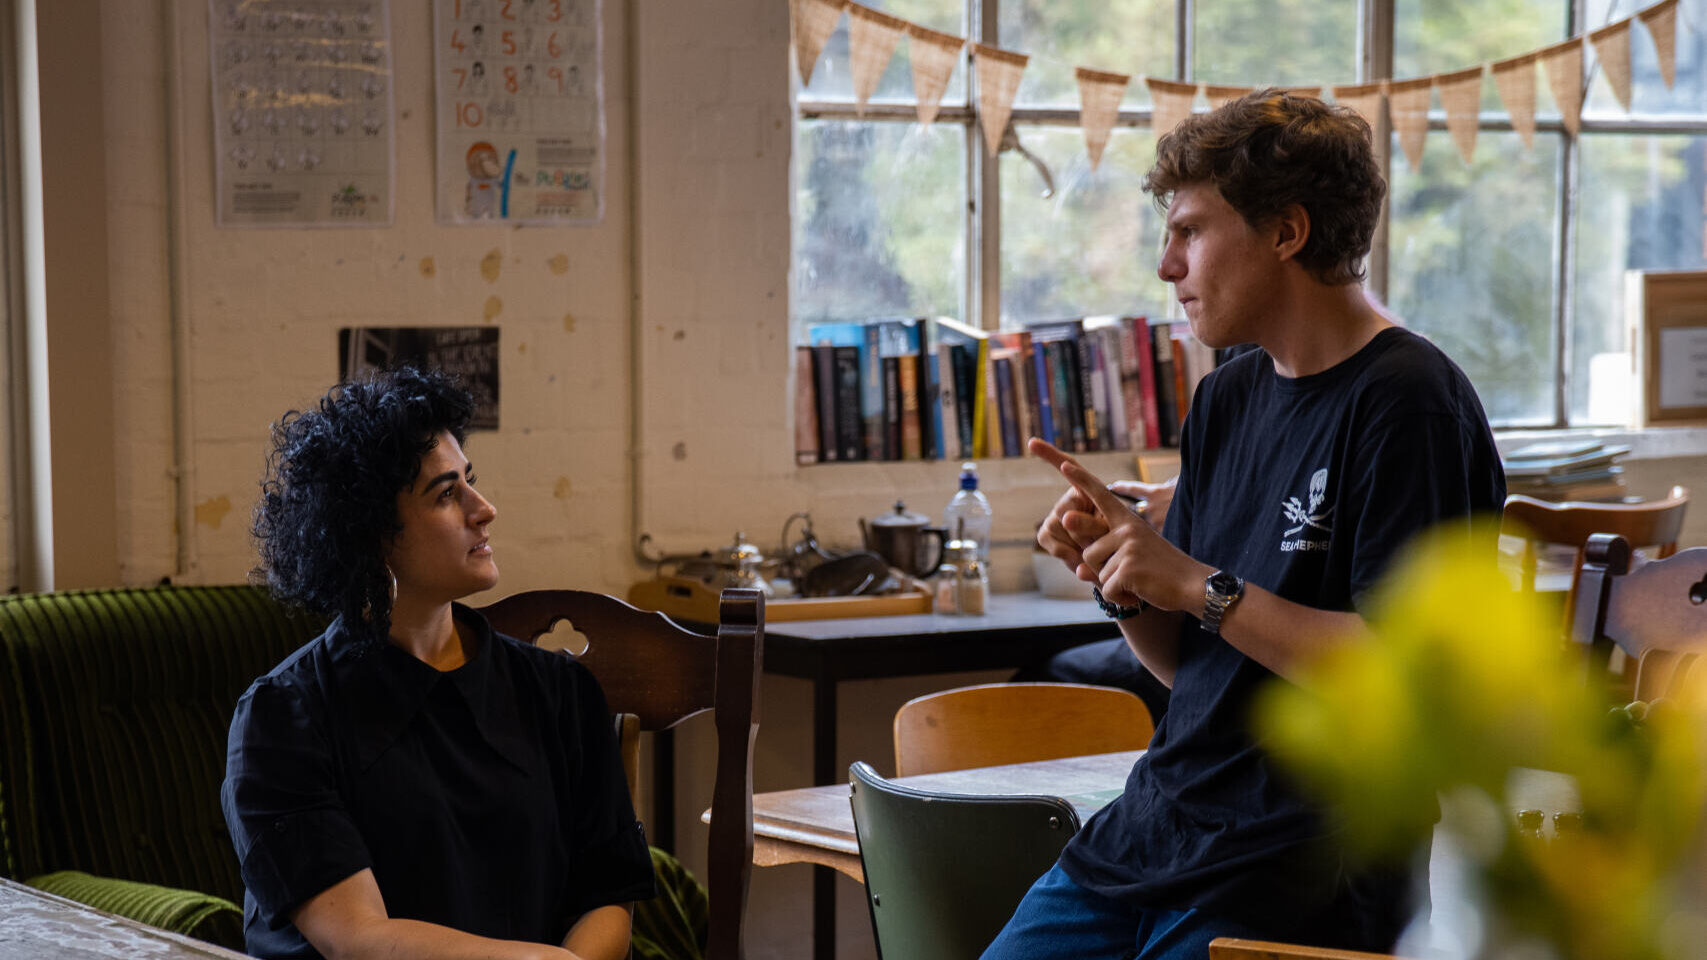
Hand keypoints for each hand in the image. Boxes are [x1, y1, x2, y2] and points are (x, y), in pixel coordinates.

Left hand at [1030, 438, 1192, 609]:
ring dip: (1113, 585)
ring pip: (1096, 572)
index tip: (1063, 464)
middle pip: (1088, 552)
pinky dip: (1120, 598)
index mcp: (1128, 521)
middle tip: (1133, 574)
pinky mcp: (1128, 568)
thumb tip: (1078, 571)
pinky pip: (1107, 589)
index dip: (1081, 480)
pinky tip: (1139, 594)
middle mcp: (1127, 528)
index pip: (1101, 496)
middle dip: (1103, 571)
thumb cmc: (1162, 572)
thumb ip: (1106, 559)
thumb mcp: (1133, 557)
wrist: (1193, 585)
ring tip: (1138, 582)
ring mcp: (1128, 546)